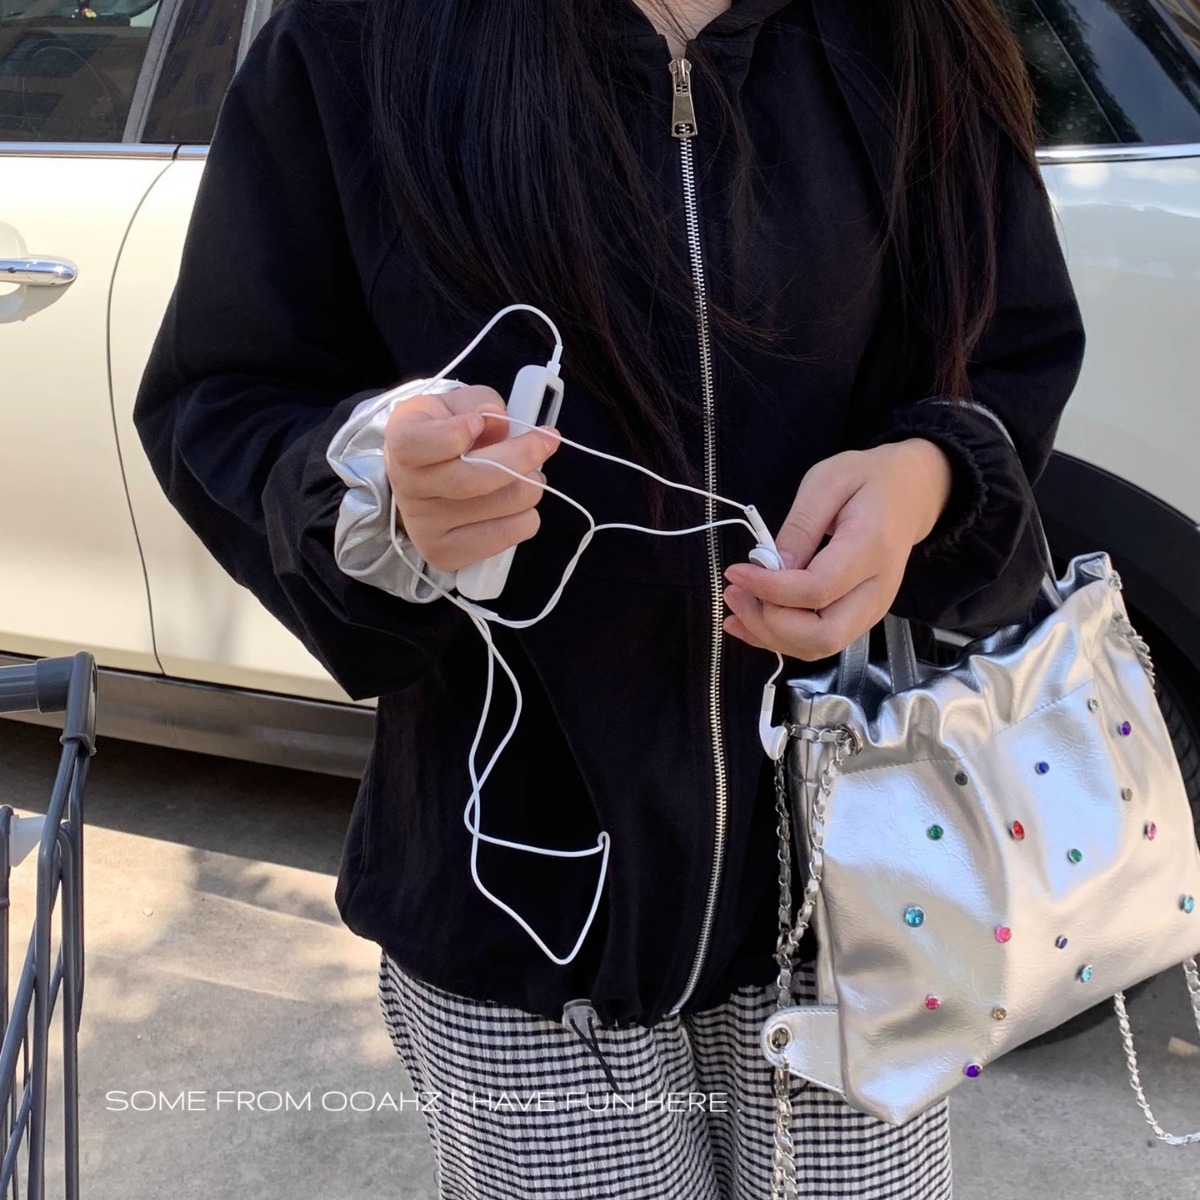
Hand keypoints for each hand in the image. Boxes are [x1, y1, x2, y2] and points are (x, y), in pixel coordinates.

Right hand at [383, 384, 560, 572]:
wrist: (427, 474)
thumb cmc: (448, 431)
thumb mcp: (461, 404)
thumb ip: (480, 404)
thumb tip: (502, 422)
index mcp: (402, 441)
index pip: (417, 446)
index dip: (454, 435)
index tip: (480, 422)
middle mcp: (407, 487)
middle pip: (470, 480)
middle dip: (521, 457)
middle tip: (546, 442)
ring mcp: (424, 527)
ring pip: (499, 507)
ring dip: (529, 486)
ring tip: (529, 476)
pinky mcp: (445, 554)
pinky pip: (504, 538)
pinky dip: (525, 519)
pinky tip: (519, 505)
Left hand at [722, 439, 952, 659]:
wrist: (910, 494)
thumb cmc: (867, 480)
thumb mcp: (827, 482)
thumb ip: (799, 527)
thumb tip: (769, 568)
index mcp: (871, 548)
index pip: (817, 589)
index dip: (770, 589)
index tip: (736, 571)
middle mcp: (877, 591)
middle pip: (821, 636)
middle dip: (769, 623)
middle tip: (735, 592)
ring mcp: (871, 610)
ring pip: (817, 647)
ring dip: (769, 634)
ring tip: (737, 602)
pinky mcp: (860, 618)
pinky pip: (818, 642)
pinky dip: (779, 638)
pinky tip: (747, 622)